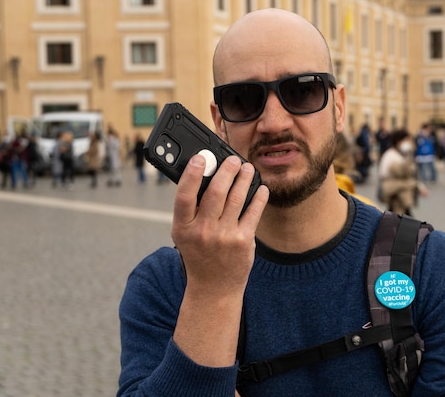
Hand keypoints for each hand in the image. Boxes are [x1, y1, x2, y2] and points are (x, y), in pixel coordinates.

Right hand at [171, 154, 268, 295]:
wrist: (213, 288)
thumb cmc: (198, 254)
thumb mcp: (185, 234)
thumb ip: (192, 209)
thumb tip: (206, 175)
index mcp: (183, 227)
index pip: (184, 196)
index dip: (191, 174)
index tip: (200, 157)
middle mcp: (203, 231)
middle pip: (215, 192)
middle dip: (227, 171)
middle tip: (233, 160)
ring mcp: (224, 237)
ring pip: (237, 198)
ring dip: (244, 179)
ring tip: (247, 169)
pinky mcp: (243, 241)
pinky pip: (253, 212)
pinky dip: (259, 197)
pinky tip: (261, 188)